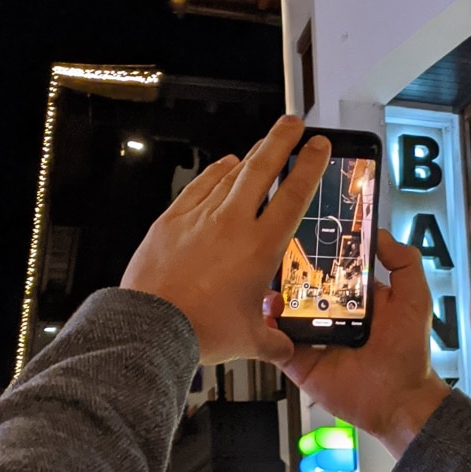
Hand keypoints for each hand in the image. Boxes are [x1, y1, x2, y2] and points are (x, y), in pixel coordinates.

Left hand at [120, 115, 330, 365]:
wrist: (152, 326)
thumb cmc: (199, 330)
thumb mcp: (249, 340)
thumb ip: (274, 341)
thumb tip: (287, 349)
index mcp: (260, 247)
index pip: (293, 195)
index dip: (309, 166)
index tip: (318, 146)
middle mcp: (232, 224)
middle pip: (262, 168)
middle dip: (280, 140)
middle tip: (293, 123)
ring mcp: (200, 217)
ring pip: (231, 174)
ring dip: (251, 155)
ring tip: (263, 144)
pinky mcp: (172, 220)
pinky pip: (199, 186)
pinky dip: (215, 172)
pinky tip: (223, 165)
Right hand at [260, 228, 450, 458]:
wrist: (399, 398)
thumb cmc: (408, 350)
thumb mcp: (414, 296)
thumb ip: (403, 261)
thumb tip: (377, 233)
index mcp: (354, 299)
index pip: (329, 269)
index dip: (316, 252)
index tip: (299, 232)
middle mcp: (330, 315)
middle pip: (300, 287)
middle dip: (286, 272)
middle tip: (272, 255)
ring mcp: (310, 338)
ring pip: (281, 313)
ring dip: (270, 297)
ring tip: (264, 282)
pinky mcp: (297, 361)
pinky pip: (273, 342)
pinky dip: (264, 328)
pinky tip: (264, 313)